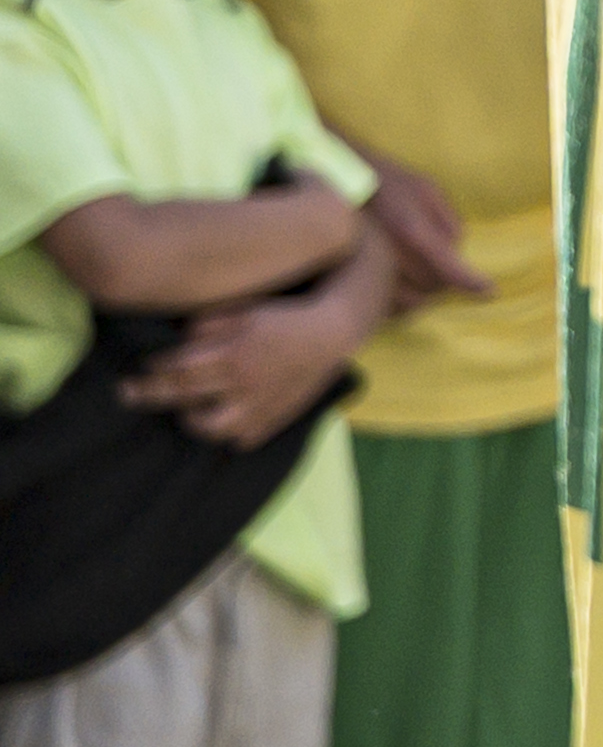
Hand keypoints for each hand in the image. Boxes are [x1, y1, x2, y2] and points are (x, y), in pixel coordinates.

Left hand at [125, 272, 367, 449]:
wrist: (333, 331)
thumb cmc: (284, 316)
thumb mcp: (246, 309)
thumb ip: (209, 324)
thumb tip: (178, 341)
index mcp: (234, 354)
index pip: (178, 367)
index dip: (152, 369)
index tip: (137, 366)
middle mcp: (243, 384)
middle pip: (182, 396)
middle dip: (148, 394)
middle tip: (125, 392)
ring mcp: (259, 406)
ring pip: (210, 427)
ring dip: (191, 419)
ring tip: (185, 409)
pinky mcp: (273, 419)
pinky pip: (241, 438)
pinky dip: (228, 432)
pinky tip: (224, 419)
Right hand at [351, 150, 486, 306]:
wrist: (337, 186)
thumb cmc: (388, 184)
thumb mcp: (427, 190)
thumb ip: (449, 222)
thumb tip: (458, 252)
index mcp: (411, 231)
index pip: (449, 269)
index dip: (471, 282)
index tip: (489, 291)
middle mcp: (389, 256)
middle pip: (432, 287)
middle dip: (443, 279)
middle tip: (438, 262)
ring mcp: (368, 272)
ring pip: (410, 303)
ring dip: (421, 292)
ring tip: (419, 272)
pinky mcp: (352, 284)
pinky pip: (386, 307)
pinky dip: (399, 300)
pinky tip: (400, 281)